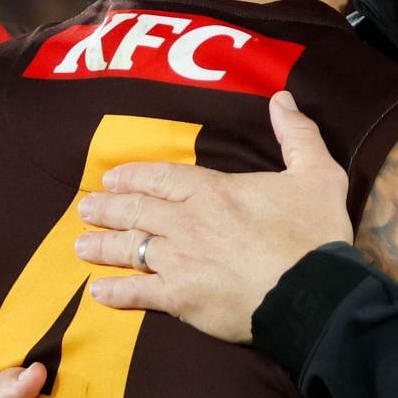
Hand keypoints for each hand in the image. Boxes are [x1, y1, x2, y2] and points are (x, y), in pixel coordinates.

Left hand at [73, 91, 351, 340]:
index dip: (133, 177)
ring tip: (80, 246)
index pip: (160, 177)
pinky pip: (137, 294)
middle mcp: (187, 222)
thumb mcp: (317, 174)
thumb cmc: (314, 236)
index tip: (111, 179)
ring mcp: (179, 261)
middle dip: (107, 209)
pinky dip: (115, 292)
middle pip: (136, 211)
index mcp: (213, 190)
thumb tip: (282, 99)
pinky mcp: (180, 299)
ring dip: (102, 245)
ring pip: (129, 249)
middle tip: (85, 210)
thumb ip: (297, 135)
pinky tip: (97, 291)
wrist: (313, 295)